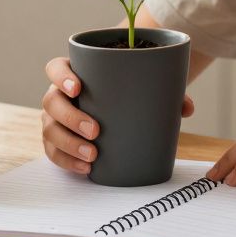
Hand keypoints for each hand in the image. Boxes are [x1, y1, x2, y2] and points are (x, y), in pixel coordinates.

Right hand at [41, 56, 194, 173]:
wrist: (118, 107)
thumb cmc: (126, 92)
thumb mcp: (143, 87)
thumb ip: (165, 92)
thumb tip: (185, 107)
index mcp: (74, 74)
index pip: (55, 68)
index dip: (61, 76)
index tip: (77, 87)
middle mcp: (59, 96)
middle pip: (51, 102)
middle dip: (71, 118)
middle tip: (96, 130)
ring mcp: (56, 119)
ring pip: (50, 130)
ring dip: (69, 144)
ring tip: (93, 155)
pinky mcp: (58, 142)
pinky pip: (54, 153)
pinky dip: (68, 162)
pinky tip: (86, 168)